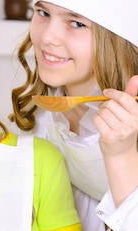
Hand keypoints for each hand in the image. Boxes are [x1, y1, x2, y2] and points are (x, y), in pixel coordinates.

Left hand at [93, 77, 137, 205]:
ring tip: (105, 120)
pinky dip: (96, 120)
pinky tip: (101, 125)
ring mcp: (120, 131)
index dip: (113, 93)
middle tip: (107, 112)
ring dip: (100, 113)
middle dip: (105, 105)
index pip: (124, 98)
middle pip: (110, 104)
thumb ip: (130, 95)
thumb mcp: (130, 113)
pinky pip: (97, 120)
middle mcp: (131, 123)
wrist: (121, 153)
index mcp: (137, 115)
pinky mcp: (109, 137)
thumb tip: (135, 77)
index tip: (107, 93)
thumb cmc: (124, 129)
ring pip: (102, 112)